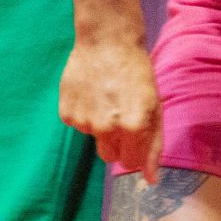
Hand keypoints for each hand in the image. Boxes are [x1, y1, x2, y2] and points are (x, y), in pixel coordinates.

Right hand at [60, 36, 163, 175]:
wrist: (107, 41)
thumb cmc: (137, 71)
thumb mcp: (154, 106)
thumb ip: (153, 145)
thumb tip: (151, 180)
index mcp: (133, 126)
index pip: (131, 163)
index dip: (135, 151)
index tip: (136, 136)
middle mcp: (106, 127)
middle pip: (110, 157)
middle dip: (118, 142)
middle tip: (121, 115)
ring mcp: (84, 121)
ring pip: (94, 139)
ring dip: (101, 125)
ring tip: (106, 97)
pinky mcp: (66, 113)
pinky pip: (78, 125)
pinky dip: (85, 113)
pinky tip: (91, 93)